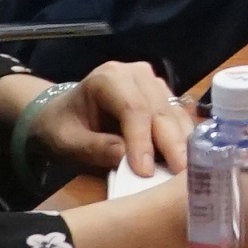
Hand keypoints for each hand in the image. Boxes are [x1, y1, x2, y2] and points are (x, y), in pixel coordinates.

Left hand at [20, 57, 194, 185]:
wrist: (62, 114)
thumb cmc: (62, 127)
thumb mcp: (67, 142)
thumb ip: (94, 148)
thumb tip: (125, 158)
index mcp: (108, 79)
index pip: (133, 108)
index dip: (142, 140)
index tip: (145, 171)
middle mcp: (136, 74)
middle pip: (159, 109)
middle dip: (170, 143)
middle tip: (180, 173)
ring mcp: (152, 82)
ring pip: (173, 112)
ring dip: (181, 142)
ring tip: (186, 171)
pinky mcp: (162, 95)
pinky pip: (177, 116)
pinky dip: (182, 138)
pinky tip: (186, 158)